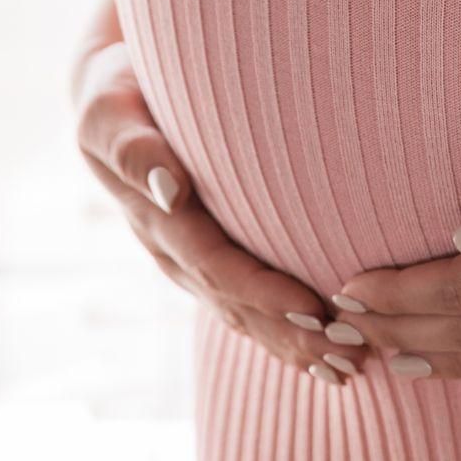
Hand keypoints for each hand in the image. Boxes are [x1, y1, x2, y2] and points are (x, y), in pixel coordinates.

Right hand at [75, 40, 367, 384]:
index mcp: (155, 220)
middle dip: (293, 334)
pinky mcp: (206, 257)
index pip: (215, 266)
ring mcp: (188, 261)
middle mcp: (172, 252)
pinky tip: (325, 353)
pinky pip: (246, 303)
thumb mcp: (108, 114)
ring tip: (350, 367)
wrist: (112, 94)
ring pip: (243, 315)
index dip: (264, 293)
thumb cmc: (116, 92)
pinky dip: (285, 331)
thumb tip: (168, 189)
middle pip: (236, 305)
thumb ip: (132, 149)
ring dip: (295, 344)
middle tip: (352, 354)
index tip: (316, 310)